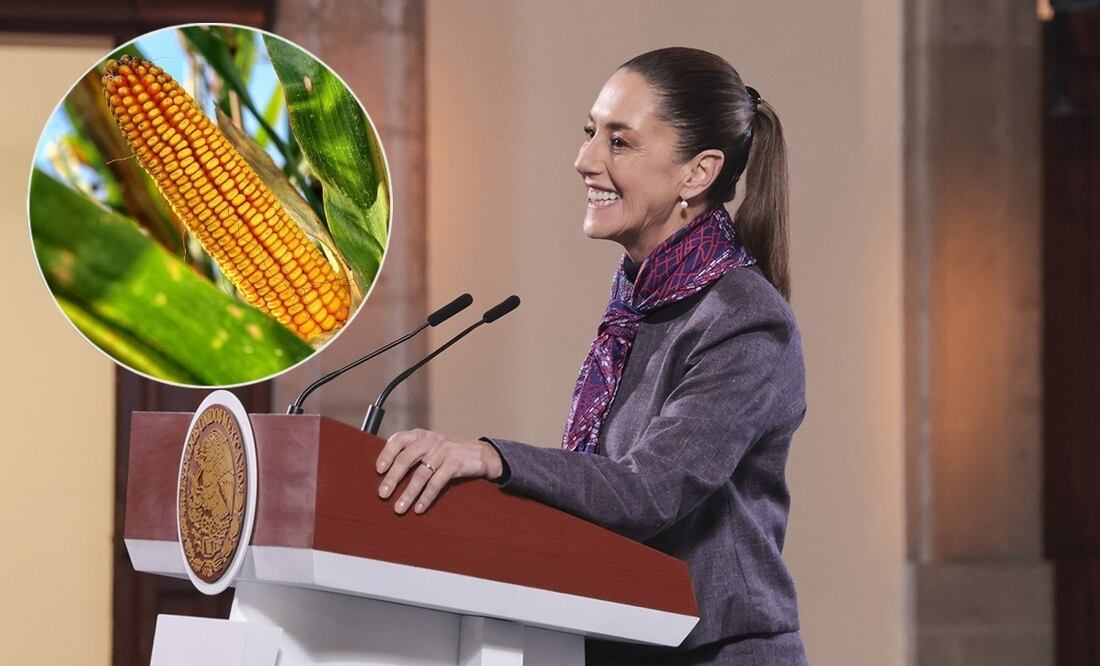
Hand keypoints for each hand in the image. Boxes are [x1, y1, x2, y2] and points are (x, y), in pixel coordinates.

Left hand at [376, 429, 503, 514]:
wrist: (482, 454)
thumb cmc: (449, 454)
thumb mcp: (431, 447)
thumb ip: (412, 454)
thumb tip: (386, 474)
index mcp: (421, 435)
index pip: (398, 440)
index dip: (386, 454)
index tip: (378, 470)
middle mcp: (430, 441)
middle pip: (406, 458)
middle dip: (393, 478)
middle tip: (383, 494)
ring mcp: (443, 452)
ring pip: (421, 474)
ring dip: (408, 493)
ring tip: (399, 508)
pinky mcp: (455, 464)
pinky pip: (437, 483)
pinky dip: (426, 497)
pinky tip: (419, 508)